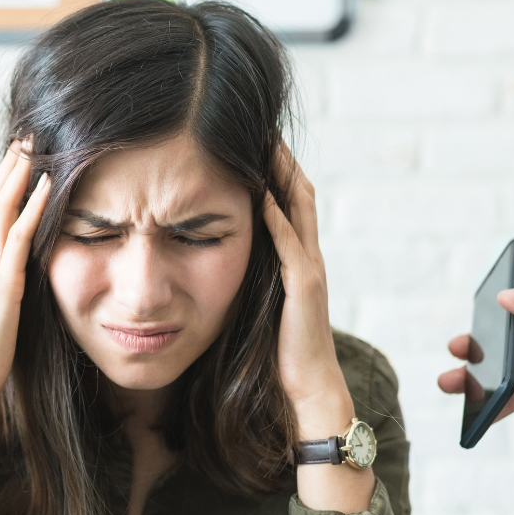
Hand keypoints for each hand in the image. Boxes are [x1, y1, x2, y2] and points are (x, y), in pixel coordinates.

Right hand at [0, 139, 50, 408]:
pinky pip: (18, 237)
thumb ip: (12, 297)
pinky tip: (49, 183)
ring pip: (2, 209)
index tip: (22, 158)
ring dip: (18, 174)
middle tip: (25, 135)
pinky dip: (33, 207)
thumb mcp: (3, 318)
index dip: (8, 185)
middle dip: (10, 167)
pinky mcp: (3, 285)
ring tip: (32, 143)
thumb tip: (25, 290)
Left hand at [262, 143, 373, 511]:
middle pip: (297, 193)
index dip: (271, 168)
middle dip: (280, 158)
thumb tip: (204, 255)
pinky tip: (263, 197)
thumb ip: (241, 276)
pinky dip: (279, 220)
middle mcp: (305, 257)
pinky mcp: (305, 290)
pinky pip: (291, 248)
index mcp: (293, 259)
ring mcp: (309, 271)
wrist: (304, 391)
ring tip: (265, 142)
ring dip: (283, 176)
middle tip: (258, 123)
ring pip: (300, 210)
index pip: (285, 201)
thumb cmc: (273, 354)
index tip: (249, 137)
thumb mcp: (253, 304)